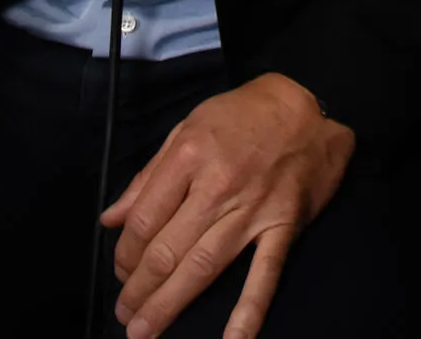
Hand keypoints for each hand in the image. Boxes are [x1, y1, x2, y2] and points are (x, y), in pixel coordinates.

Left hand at [101, 73, 355, 338]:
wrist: (309, 105)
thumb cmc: (242, 115)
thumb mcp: (186, 128)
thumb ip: (148, 176)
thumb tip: (111, 218)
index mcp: (188, 155)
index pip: (144, 219)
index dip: (125, 252)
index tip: (120, 270)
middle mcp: (217, 185)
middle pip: (167, 249)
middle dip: (139, 289)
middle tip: (124, 315)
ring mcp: (252, 210)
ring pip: (202, 266)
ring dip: (169, 303)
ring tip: (144, 331)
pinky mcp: (283, 225)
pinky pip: (264, 273)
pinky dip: (248, 310)